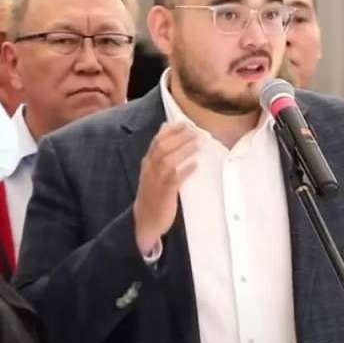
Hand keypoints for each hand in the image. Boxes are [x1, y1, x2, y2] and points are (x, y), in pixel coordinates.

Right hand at [133, 123, 199, 254]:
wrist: (145, 220)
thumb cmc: (153, 193)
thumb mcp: (152, 171)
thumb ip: (159, 151)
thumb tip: (165, 127)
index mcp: (147, 163)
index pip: (157, 141)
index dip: (171, 131)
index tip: (185, 123)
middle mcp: (150, 170)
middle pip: (163, 149)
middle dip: (179, 138)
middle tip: (195, 131)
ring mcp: (156, 182)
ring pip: (169, 162)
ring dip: (184, 151)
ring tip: (198, 143)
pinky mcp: (165, 194)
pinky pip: (175, 180)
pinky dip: (185, 171)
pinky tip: (196, 164)